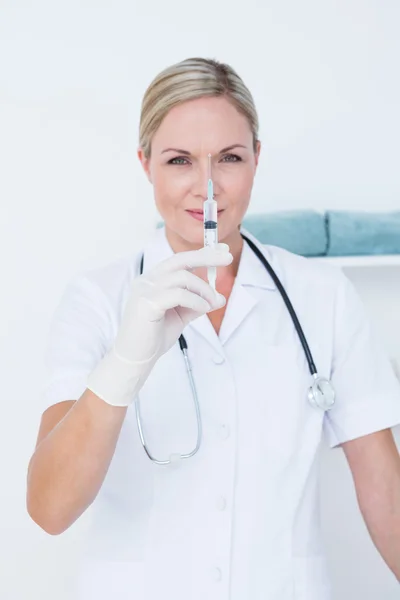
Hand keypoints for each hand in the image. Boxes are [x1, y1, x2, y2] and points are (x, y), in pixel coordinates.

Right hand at [86, 243, 232, 405]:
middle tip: (228, 257)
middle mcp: (147, 280)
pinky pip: (179, 294)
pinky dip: (196, 300)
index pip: (179, 260)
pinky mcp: (147, 303)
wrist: (135, 359)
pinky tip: (203, 309)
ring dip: (204, 290)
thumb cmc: (154, 338)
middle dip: (207, 256)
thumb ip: (197, 304)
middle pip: (180, 260)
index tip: (222, 251)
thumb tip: (220, 298)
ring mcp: (145, 290)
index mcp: (152, 280)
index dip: (201, 253)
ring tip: (212, 303)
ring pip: (183, 277)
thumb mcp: (181, 316)